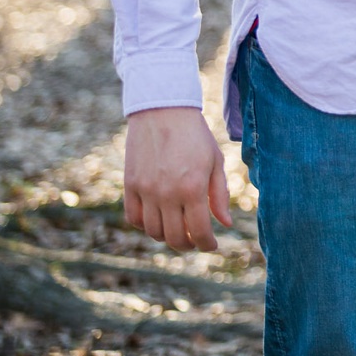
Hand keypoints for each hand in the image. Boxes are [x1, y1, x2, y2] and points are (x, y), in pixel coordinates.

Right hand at [123, 106, 232, 250]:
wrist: (163, 110)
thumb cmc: (195, 135)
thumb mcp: (215, 161)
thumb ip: (220, 195)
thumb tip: (225, 224)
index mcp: (193, 188)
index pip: (199, 232)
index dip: (207, 244)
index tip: (211, 245)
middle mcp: (167, 194)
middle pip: (174, 238)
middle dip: (188, 245)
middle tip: (195, 242)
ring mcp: (146, 191)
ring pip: (153, 232)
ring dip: (166, 237)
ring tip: (177, 230)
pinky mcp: (130, 185)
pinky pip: (133, 218)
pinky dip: (145, 226)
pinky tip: (157, 220)